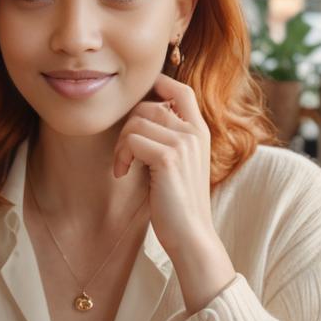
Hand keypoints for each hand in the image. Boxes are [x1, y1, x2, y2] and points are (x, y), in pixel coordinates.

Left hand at [113, 72, 214, 259]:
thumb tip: (140, 115)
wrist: (190, 235)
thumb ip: (169, 138)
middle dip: (127, 127)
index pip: (181, 89)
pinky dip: (121, 157)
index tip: (135, 104)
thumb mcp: (179, 164)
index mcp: (200, 131)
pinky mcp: (168, 158)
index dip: (157, 85)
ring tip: (123, 165)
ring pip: (136, 122)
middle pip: (148, 105)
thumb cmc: (178, 203)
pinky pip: (131, 141)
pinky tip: (122, 173)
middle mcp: (194, 132)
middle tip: (124, 154)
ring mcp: (183, 143)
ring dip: (121, 144)